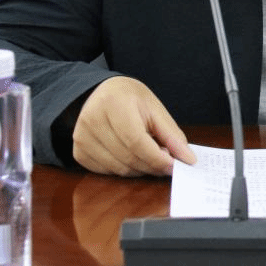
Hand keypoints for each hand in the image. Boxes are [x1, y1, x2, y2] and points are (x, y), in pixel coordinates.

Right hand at [72, 76, 196, 175]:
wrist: (101, 94)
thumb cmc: (130, 99)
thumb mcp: (154, 108)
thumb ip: (171, 135)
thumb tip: (187, 159)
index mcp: (113, 103)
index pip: (137, 141)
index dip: (158, 158)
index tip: (175, 166)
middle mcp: (92, 120)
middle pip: (128, 157)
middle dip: (152, 165)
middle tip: (166, 162)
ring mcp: (81, 137)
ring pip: (118, 169)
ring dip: (139, 169)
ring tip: (148, 156)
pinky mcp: (78, 152)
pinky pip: (106, 172)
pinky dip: (124, 169)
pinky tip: (130, 156)